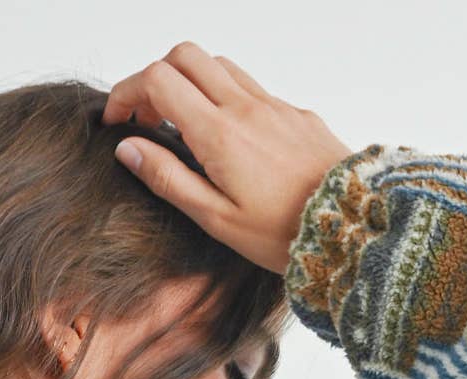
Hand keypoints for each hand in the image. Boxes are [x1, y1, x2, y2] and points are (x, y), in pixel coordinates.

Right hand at [102, 44, 352, 272]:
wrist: (350, 225)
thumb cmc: (284, 233)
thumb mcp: (216, 219)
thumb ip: (168, 179)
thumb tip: (128, 149)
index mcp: (218, 133)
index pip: (158, 80)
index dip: (127, 92)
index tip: (117, 120)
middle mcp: (244, 107)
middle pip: (185, 56)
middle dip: (155, 78)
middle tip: (147, 119)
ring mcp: (272, 104)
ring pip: (218, 65)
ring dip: (191, 83)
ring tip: (185, 128)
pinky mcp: (294, 112)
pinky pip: (251, 87)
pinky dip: (225, 98)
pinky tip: (228, 139)